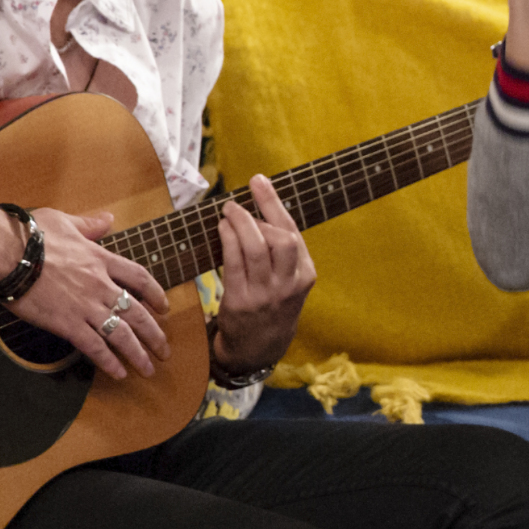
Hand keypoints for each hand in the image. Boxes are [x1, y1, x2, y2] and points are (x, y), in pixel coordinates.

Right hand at [9, 208, 170, 379]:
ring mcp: (85, 306)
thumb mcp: (65, 220)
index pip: (139, 278)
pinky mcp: (67, 323)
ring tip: (149, 369)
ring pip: (122, 334)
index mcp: (101, 259)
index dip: (156, 294)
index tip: (164, 308)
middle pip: (137, 312)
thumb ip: (89, 224)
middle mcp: (100, 285)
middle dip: (155, 334)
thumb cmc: (30, 233)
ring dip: (138, 354)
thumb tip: (108, 218)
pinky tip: (119, 373)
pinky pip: (94, 346)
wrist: (5, 251)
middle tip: (165, 350)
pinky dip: (108, 362)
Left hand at [209, 173, 315, 377]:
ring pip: (257, 248)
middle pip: (281, 239)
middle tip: (237, 203)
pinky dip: (227, 240)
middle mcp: (289, 285)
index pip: (293, 232)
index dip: (274, 203)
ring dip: (240, 224)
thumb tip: (260, 205)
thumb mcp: (290, 281)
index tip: (259, 181)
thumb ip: (282, 251)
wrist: (259, 348)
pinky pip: (234, 263)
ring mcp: (266, 295)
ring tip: (228, 213)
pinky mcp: (241, 302)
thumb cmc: (272, 304)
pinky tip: (222, 230)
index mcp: (305, 275)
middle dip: (258, 214)